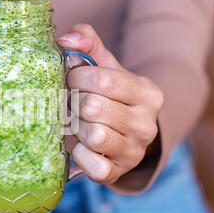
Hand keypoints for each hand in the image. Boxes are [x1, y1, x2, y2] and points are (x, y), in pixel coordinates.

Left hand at [58, 24, 163, 184]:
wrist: (130, 131)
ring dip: (76, 127)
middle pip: (93, 107)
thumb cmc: (112, 95)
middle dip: (74, 102)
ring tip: (77, 122)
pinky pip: (94, 167)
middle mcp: (146, 124)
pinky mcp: (118, 172)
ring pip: (93, 136)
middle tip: (72, 101)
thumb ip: (88, 43)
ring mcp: (134, 151)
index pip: (104, 80)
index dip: (77, 77)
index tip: (71, 78)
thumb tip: (65, 40)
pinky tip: (80, 145)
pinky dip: (80, 155)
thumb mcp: (106, 66)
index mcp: (148, 94)